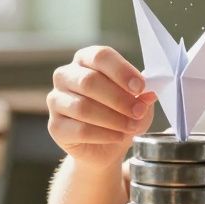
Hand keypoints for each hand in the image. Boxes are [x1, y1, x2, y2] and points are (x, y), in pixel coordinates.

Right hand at [48, 46, 156, 168]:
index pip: (100, 56)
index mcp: (86, 60)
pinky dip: (104, 134)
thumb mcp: (137, 102)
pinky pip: (80, 130)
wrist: (105, 147)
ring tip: (131, 126)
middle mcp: (66, 76)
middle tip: (138, 111)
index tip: (141, 87)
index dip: (121, 71)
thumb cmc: (121, 114)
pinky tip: (118, 136)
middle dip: (119, 98)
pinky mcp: (55, 126)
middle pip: (89, 81)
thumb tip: (149, 94)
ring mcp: (56, 100)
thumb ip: (142, 95)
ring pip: (83, 107)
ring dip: (113, 119)